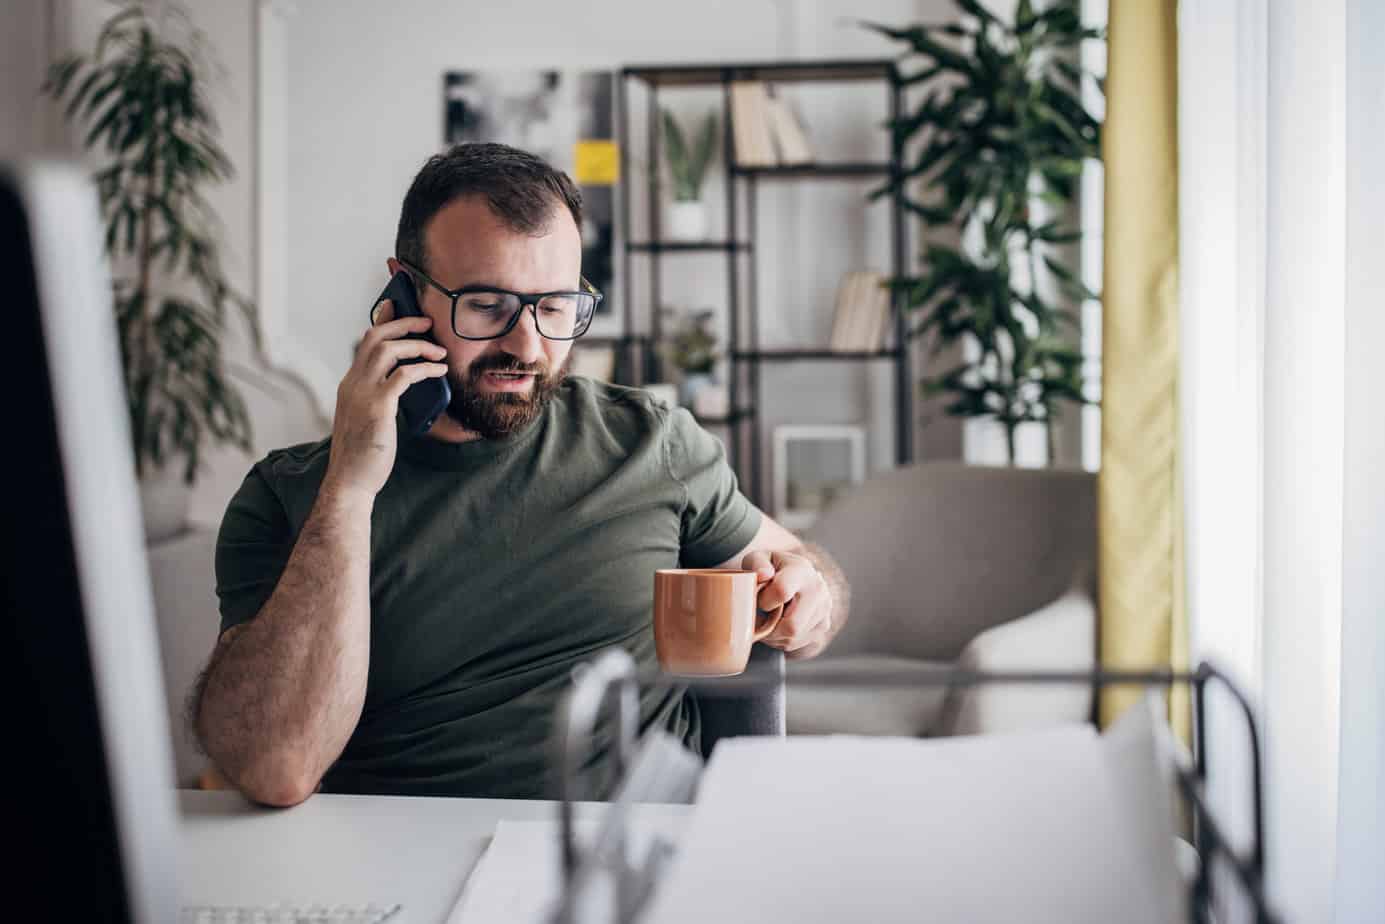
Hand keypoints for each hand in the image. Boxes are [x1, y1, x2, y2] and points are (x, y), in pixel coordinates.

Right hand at [322, 299, 447, 500]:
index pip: (365, 341)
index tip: (396, 305)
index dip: (382, 320)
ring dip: (418, 345)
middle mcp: (353, 383)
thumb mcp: (369, 418)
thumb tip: (405, 385)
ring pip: (387, 350)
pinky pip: (404, 376)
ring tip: (439, 351)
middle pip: (375, 336)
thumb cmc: (365, 454)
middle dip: (403, 323)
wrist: (351, 481)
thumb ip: (380, 398)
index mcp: (350, 383)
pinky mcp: (377, 407)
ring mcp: (362, 393)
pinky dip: (424, 368)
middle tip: (427, 322)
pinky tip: (439, 371)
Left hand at [742, 549, 832, 659]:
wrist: (794, 575)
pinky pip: (795, 644)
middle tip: (758, 618)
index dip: (763, 601)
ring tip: (767, 619)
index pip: (782, 591)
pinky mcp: (823, 626)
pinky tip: (777, 625)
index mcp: (801, 570)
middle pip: (791, 626)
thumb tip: (763, 575)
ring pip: (792, 638)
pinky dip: (781, 640)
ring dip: (772, 635)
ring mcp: (824, 610)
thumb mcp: (758, 558)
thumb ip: (756, 564)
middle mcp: (817, 590)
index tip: (758, 599)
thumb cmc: (770, 568)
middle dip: (768, 628)